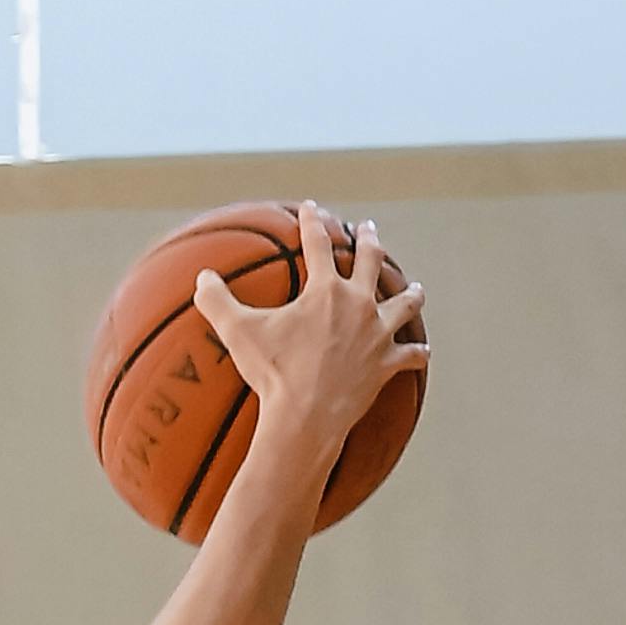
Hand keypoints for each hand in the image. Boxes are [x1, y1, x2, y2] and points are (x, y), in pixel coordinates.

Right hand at [195, 205, 428, 471]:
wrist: (307, 416)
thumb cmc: (273, 373)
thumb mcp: (238, 332)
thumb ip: (217, 301)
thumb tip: (202, 278)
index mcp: (326, 290)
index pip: (319, 243)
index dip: (314, 221)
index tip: (313, 207)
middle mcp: (359, 305)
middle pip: (371, 262)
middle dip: (369, 241)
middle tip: (367, 229)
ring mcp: (377, 335)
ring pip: (403, 305)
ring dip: (410, 294)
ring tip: (415, 288)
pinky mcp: (387, 365)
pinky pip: (410, 356)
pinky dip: (417, 352)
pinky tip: (423, 350)